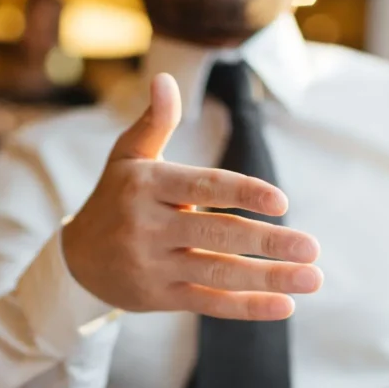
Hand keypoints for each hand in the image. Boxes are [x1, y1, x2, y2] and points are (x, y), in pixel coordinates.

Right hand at [62, 73, 321, 320]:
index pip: (202, 187)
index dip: (243, 193)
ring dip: (268, 278)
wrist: (77, 260)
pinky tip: (285, 306)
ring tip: (312, 278)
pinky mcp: (159, 297)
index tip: (282, 202)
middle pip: (216, 234)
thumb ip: (154, 122)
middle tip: (312, 247)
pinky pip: (209, 303)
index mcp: (146, 186)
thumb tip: (164, 80)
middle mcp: (148, 226)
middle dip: (267, 242)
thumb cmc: (115, 198)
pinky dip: (247, 307)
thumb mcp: (126, 157)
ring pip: (218, 272)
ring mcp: (153, 265)